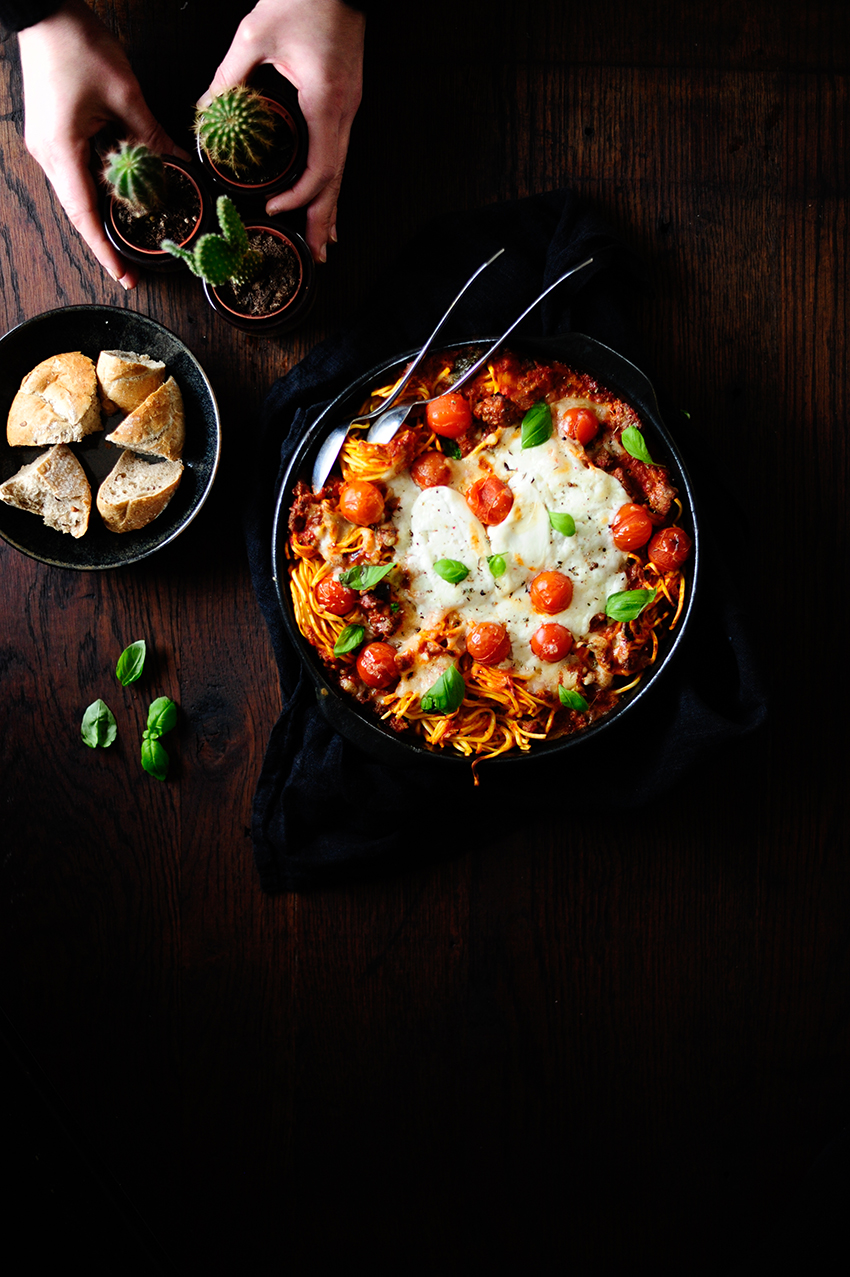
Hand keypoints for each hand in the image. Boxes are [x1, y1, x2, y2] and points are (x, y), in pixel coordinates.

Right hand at [17, 0, 181, 288]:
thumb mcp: (125, 95)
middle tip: (139, 262)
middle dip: (110, 238)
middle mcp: (49, 156)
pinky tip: (126, 193)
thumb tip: (181, 167)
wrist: (44, 12)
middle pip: (82, 210)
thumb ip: (152, 137)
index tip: (124, 277)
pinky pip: (79, 171)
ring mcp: (48, 146)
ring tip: (137, 230)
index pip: (85, 216)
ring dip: (108, 211)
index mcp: (61, 151)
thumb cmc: (77, 46)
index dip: (105, 251)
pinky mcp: (54, 135)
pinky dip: (102, 186)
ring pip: (81, 192)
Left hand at [200, 0, 365, 262]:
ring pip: (342, 170)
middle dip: (324, 218)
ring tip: (323, 239)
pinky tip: (326, 197)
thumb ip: (228, 77)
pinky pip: (340, 152)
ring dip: (331, 205)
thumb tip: (204, 113)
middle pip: (337, 180)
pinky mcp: (345, 102)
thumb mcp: (254, 35)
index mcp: (324, 101)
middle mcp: (343, 111)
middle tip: (316, 254)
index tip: (275, 209)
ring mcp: (348, 108)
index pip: (321, 167)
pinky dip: (332, 181)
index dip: (301, 196)